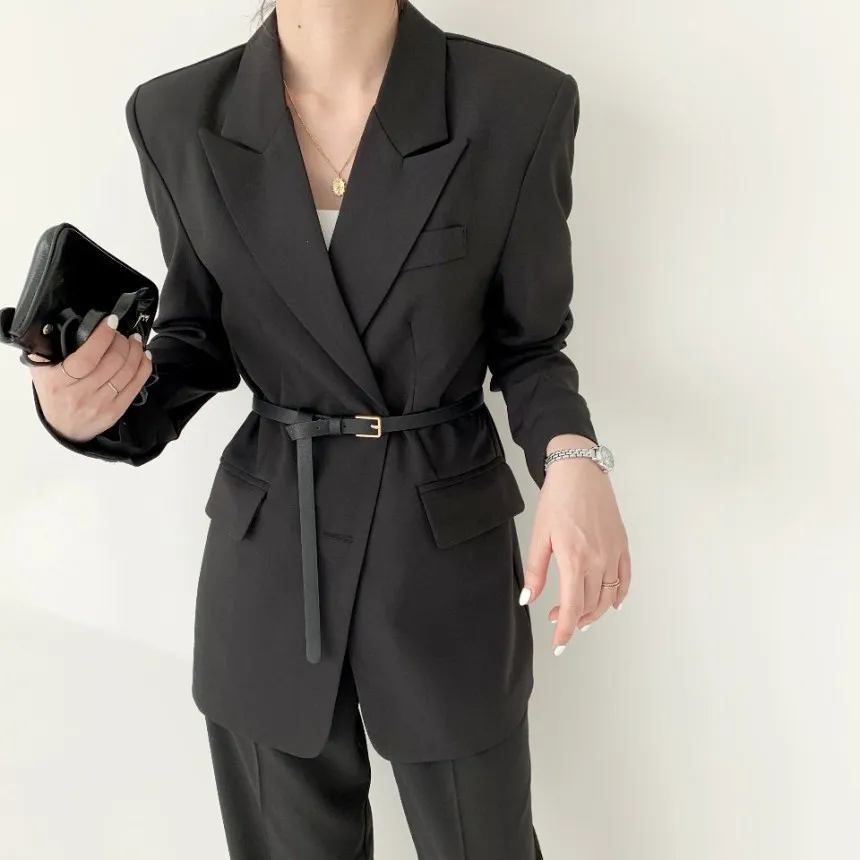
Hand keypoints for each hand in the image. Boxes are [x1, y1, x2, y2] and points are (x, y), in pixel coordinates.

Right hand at [28, 314, 152, 442]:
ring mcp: (102, 404)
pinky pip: (137, 384)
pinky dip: (144, 366)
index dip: (103, 337)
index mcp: (60, 382)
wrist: (64, 428)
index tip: (110, 322)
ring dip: (135, 351)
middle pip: (112, 362)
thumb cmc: (54, 394)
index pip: (88, 357)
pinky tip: (143, 355)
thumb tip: (62, 327)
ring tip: (134, 340)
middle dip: (121, 341)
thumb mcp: (42, 372)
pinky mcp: (117, 411)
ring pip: (127, 371)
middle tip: (121, 333)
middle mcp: (82, 395)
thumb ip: (48, 350)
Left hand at [519, 436, 630, 655]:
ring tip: (579, 616)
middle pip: (590, 605)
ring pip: (609, 597)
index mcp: (574, 559)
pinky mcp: (622, 545)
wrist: (580, 471)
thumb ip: (536, 571)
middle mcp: (598, 560)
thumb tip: (528, 599)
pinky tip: (612, 603)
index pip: (571, 607)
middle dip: (573, 619)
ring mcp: (614, 553)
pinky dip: (619, 595)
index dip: (564, 630)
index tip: (558, 644)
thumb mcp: (539, 535)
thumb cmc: (558, 498)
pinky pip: (625, 579)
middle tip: (557, 619)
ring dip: (594, 612)